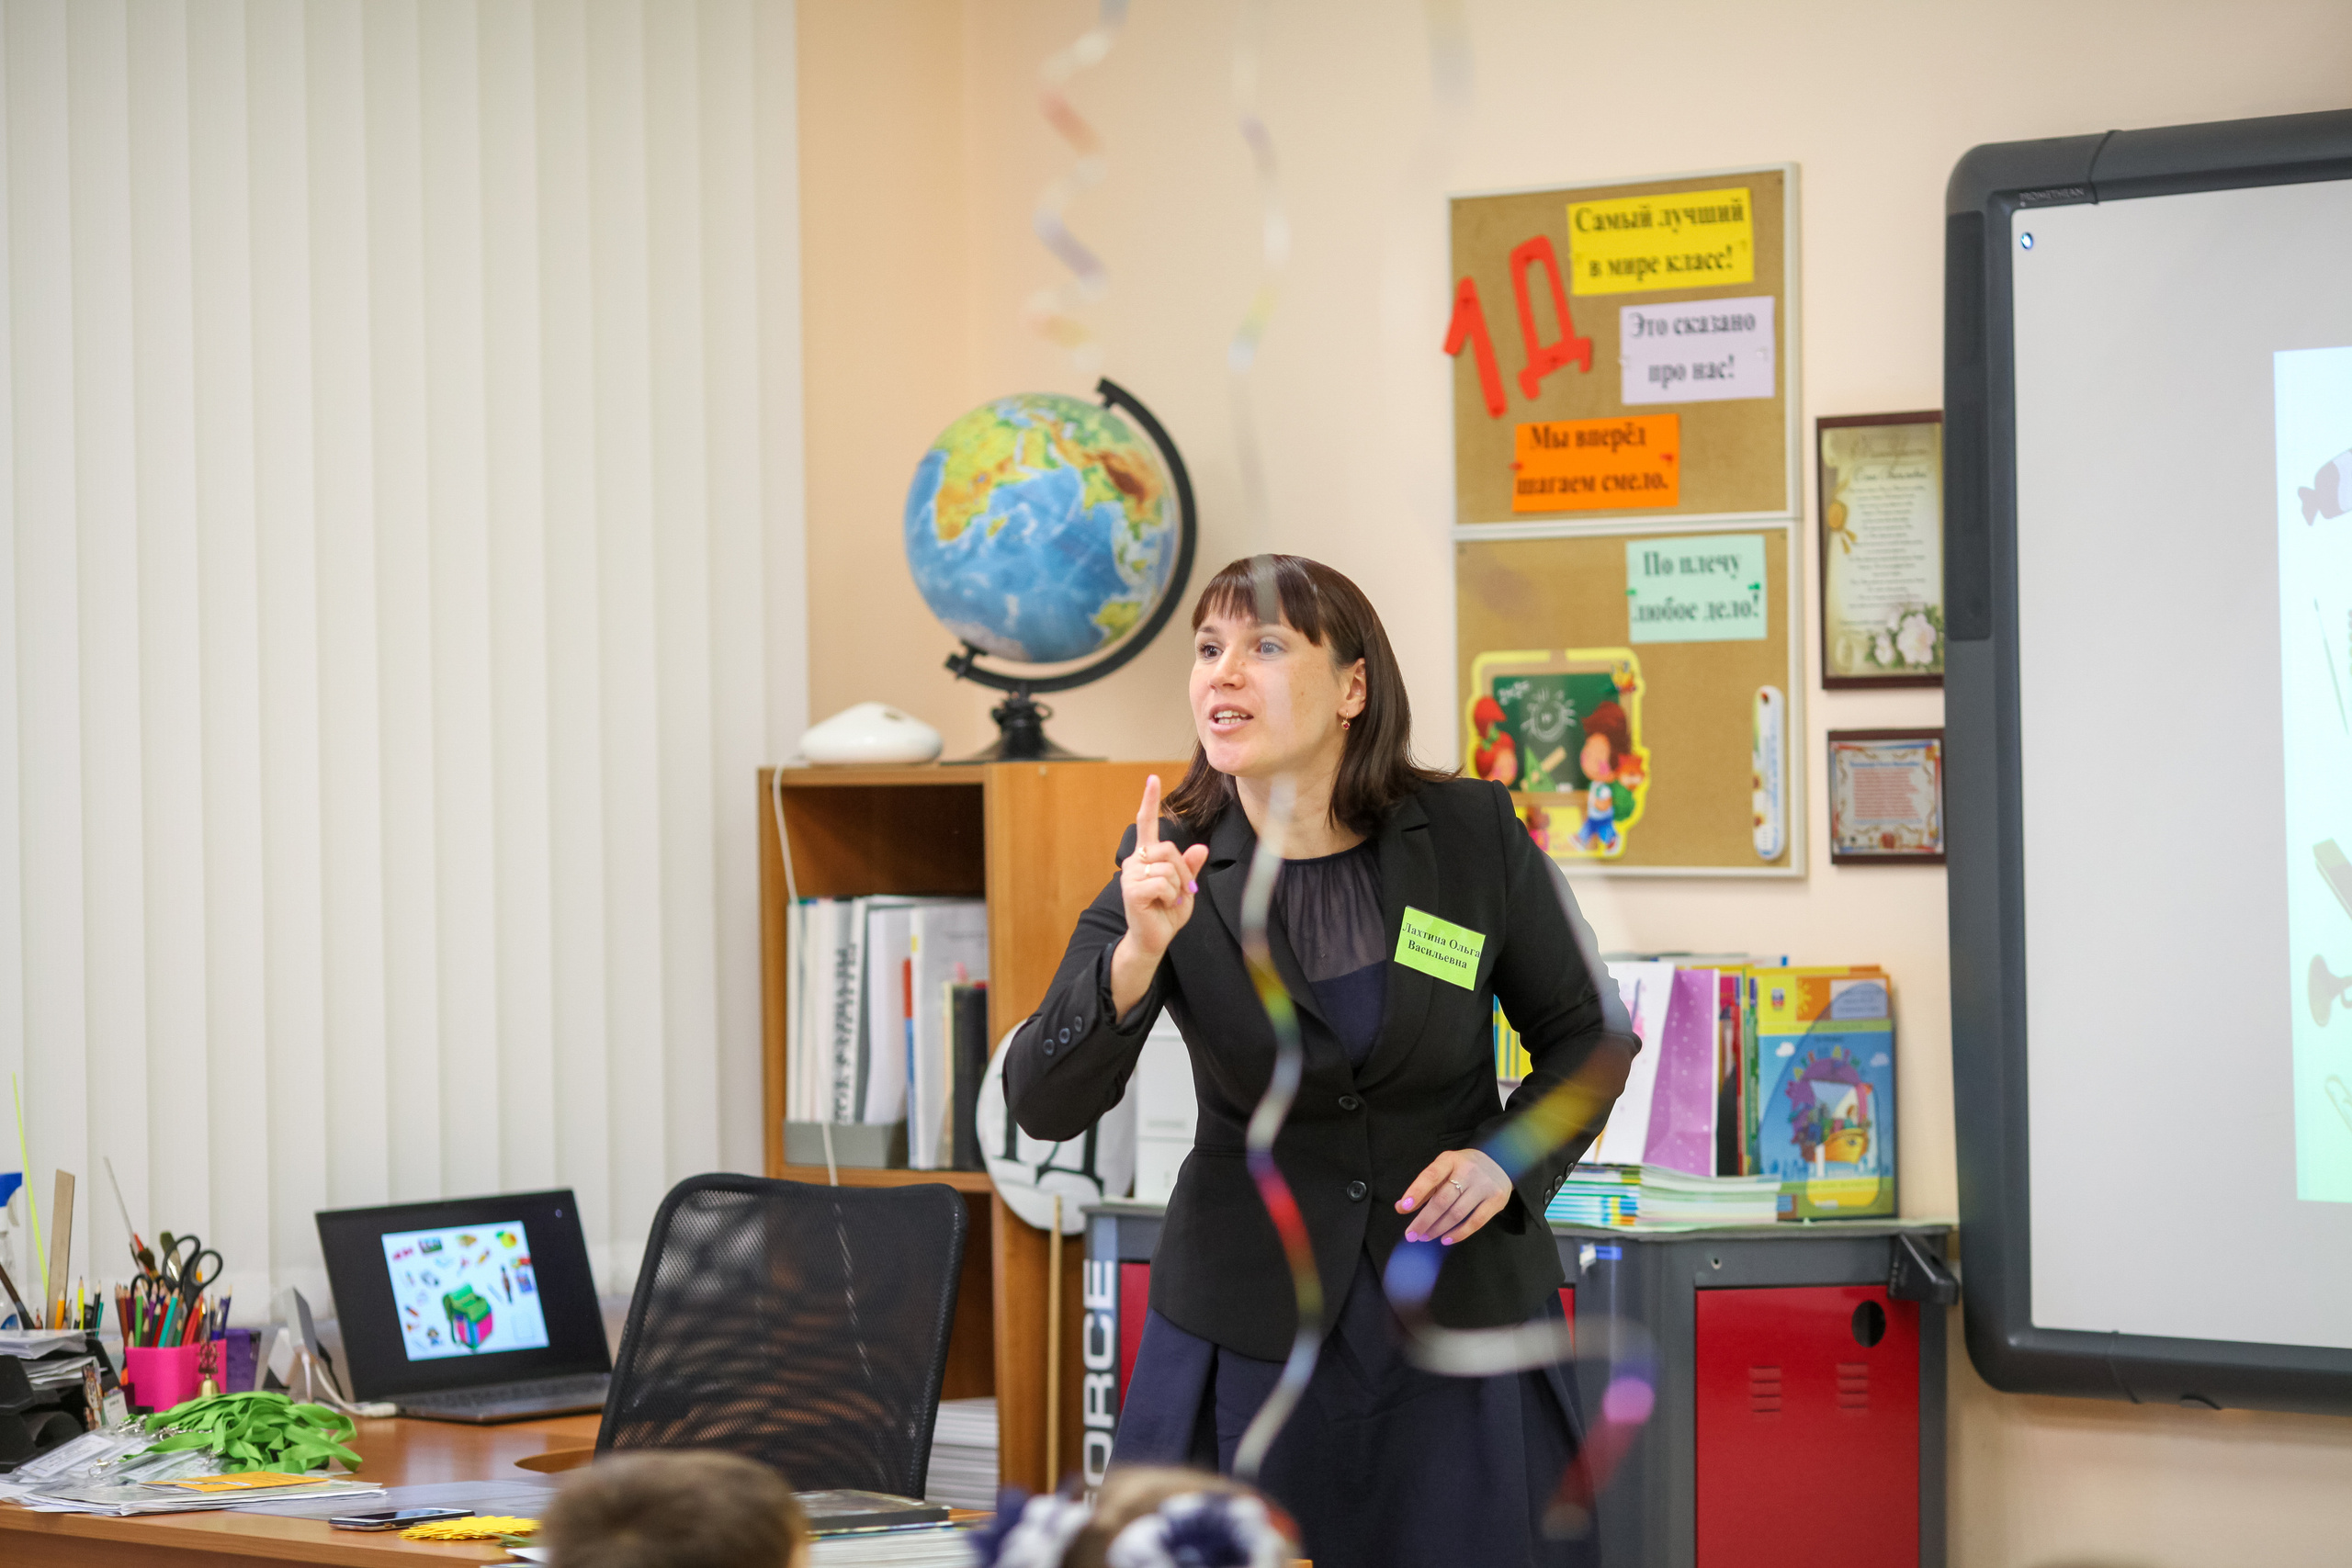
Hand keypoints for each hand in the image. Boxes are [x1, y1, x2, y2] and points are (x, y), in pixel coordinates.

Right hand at [1117, 774, 1210, 963]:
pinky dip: (1170, 895)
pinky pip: (1163, 883)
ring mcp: (1130, 875)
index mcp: (1146, 856)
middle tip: (1179, 891)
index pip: (1146, 823)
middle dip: (1183, 871)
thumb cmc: (1167, 912)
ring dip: (1177, 887)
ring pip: (1168, 867)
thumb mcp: (1185, 887)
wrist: (1154, 939)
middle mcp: (1134, 861)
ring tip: (1168, 900)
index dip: (1149, 800)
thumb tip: (1201, 848)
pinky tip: (1160, 904)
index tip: (1153, 778)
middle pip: (1169, 849)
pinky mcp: (1132, 890)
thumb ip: (1190, 867)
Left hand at [1397, 1148, 1511, 1245]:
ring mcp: (1484, 1185)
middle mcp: (1468, 1170)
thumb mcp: (1444, 1170)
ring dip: (1438, 1228)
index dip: (1417, 1191)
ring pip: (1457, 1213)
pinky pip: (1475, 1221)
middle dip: (1424, 1220)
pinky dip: (1459, 1233)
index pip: (1431, 1175)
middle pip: (1442, 1200)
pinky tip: (1445, 1239)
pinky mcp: (1496, 1200)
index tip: (1404, 1207)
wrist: (1501, 1161)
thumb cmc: (1464, 1168)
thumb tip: (1401, 1207)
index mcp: (1450, 1160)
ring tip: (1425, 1237)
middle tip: (1411, 1234)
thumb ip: (1424, 1188)